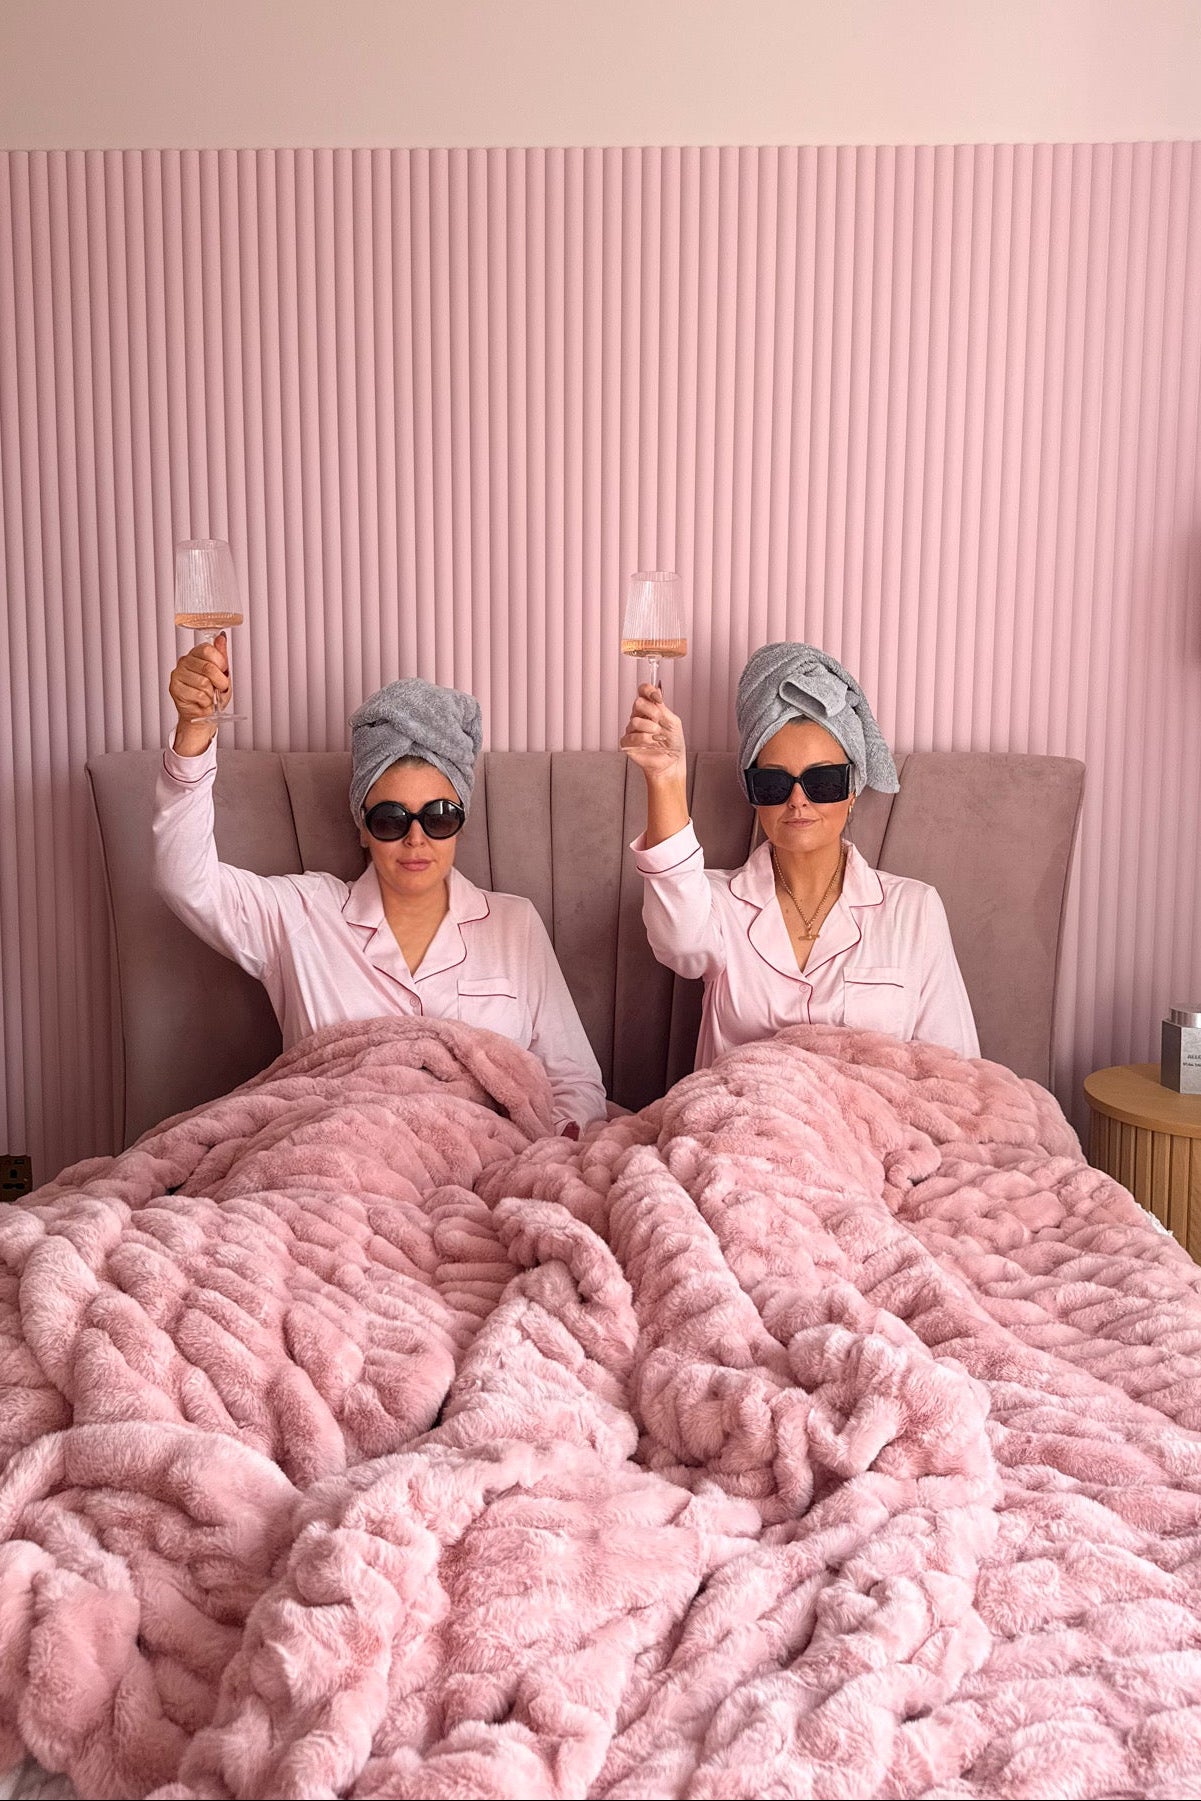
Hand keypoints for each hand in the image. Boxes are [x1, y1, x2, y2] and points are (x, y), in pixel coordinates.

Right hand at [168, 634, 228, 752]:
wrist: (204, 714)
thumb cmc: (213, 694)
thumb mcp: (222, 673)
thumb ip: (221, 655)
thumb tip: (221, 637)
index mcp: (196, 654)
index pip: (208, 650)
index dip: (220, 663)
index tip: (223, 671)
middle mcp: (185, 661)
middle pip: (208, 667)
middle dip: (220, 682)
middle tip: (219, 687)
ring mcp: (178, 674)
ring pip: (203, 683)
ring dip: (212, 694)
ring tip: (209, 695)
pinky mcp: (174, 688)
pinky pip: (197, 694)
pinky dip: (205, 701)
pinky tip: (201, 701)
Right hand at [620, 684, 686, 781]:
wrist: (672, 761)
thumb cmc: (673, 743)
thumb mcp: (673, 722)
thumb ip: (663, 708)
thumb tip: (657, 691)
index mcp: (650, 708)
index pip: (643, 691)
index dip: (648, 690)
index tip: (658, 698)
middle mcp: (639, 716)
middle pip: (637, 703)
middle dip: (652, 712)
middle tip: (659, 722)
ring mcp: (632, 729)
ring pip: (634, 720)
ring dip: (650, 728)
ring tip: (658, 736)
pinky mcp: (627, 742)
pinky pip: (631, 736)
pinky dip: (644, 740)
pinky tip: (652, 743)